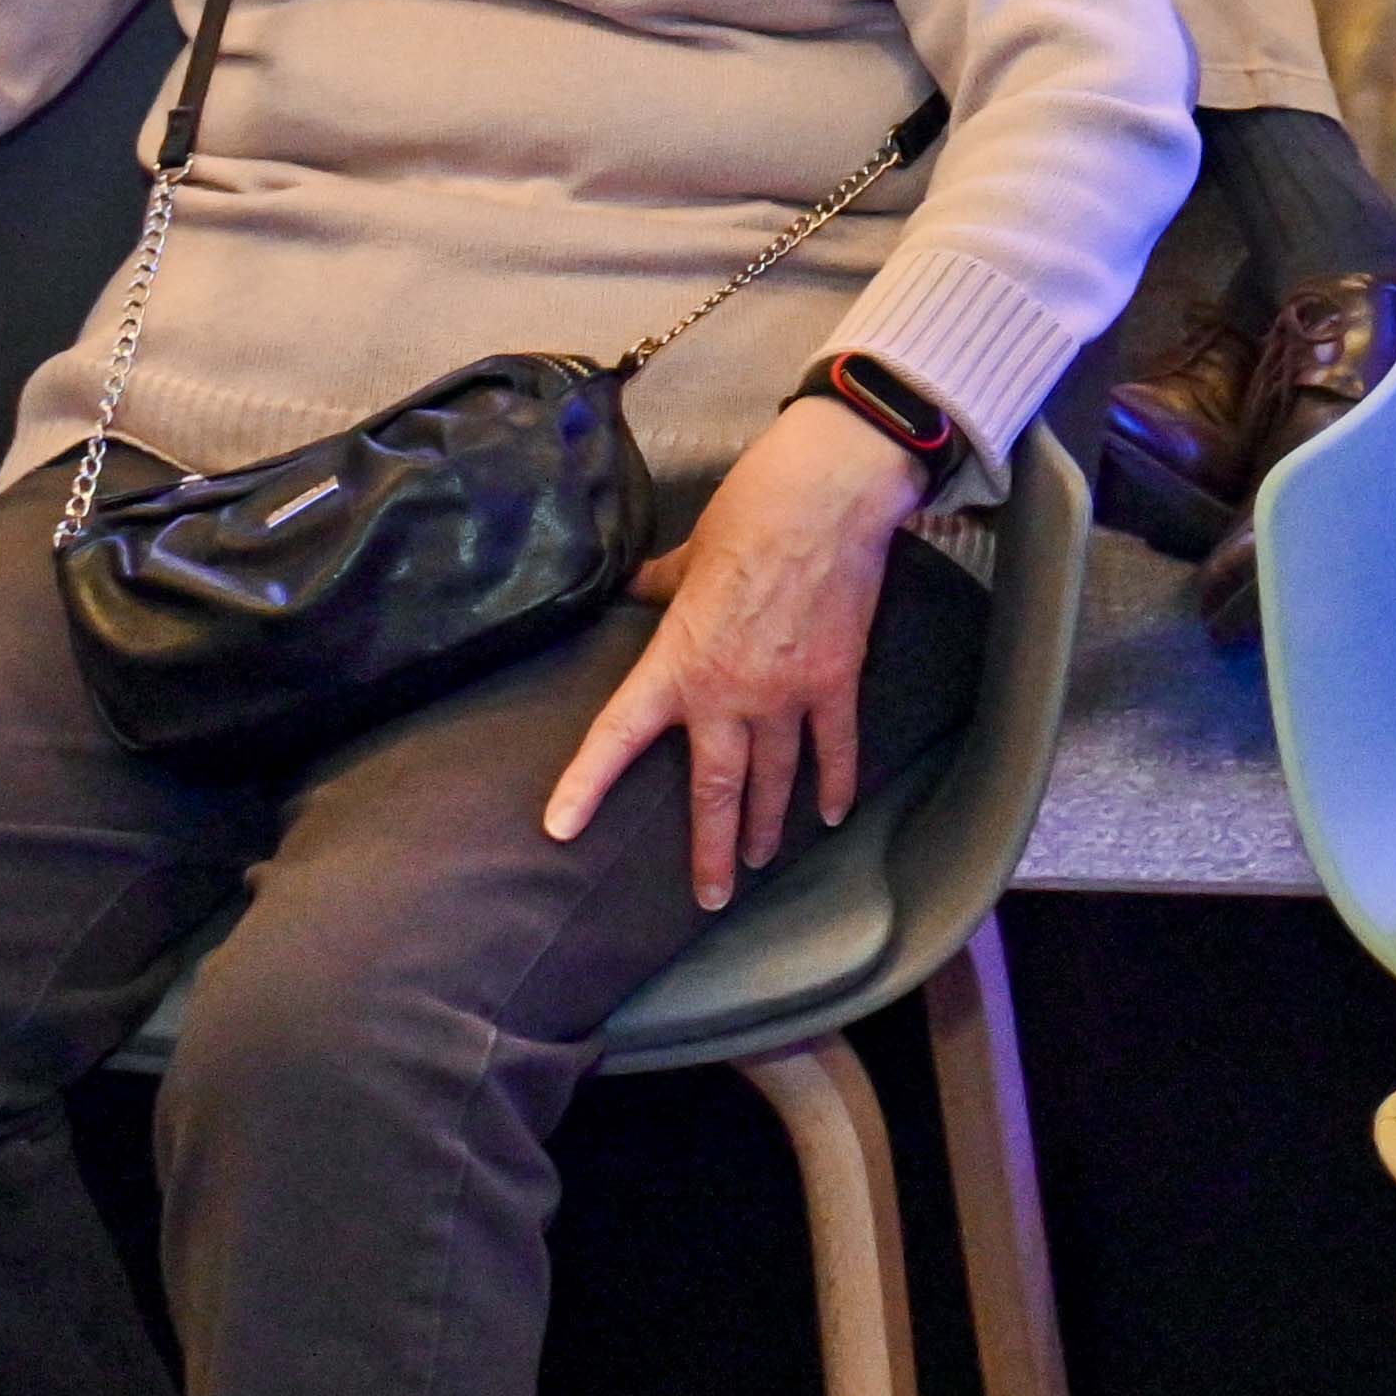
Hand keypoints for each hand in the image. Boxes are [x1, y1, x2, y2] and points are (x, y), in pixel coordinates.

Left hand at [546, 395, 922, 909]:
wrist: (827, 497)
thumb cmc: (748, 512)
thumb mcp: (686, 552)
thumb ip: (659, 583)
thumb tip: (635, 585)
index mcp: (677, 662)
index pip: (618, 735)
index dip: (586, 785)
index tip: (560, 827)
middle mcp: (728, 693)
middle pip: (717, 789)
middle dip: (712, 851)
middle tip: (710, 898)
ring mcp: (786, 692)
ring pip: (775, 778)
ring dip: (768, 825)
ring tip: (762, 861)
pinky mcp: (836, 679)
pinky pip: (835, 744)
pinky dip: (834, 781)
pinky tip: (831, 813)